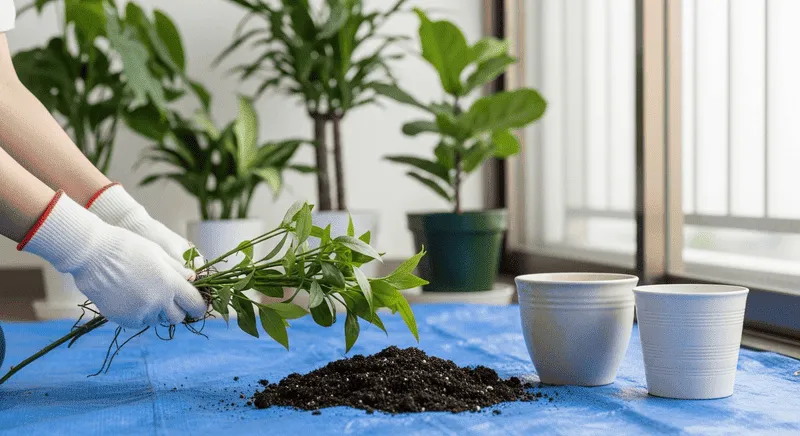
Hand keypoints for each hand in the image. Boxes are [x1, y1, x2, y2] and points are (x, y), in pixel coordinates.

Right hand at [19, 192, 206, 327]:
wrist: (92, 253)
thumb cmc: (128, 246)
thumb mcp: (159, 253)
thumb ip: (177, 270)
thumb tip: (192, 281)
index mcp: (170, 283)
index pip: (194, 304)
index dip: (200, 306)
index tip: (199, 306)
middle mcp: (158, 301)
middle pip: (178, 317)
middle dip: (179, 310)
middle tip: (173, 301)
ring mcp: (140, 312)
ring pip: (158, 320)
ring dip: (159, 312)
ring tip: (148, 295)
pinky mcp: (123, 319)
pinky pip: (139, 322)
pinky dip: (141, 315)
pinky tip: (133, 300)